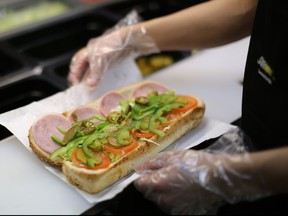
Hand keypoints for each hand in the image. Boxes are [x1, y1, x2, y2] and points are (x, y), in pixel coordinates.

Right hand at [68, 11, 157, 87]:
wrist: (130, 41)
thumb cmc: (113, 45)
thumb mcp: (101, 59)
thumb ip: (95, 72)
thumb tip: (89, 84)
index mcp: (87, 52)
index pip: (76, 64)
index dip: (74, 74)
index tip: (75, 84)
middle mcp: (92, 55)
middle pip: (82, 68)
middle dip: (80, 78)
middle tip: (81, 89)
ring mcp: (100, 59)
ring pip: (91, 71)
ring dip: (89, 80)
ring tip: (89, 89)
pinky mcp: (109, 63)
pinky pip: (100, 73)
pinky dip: (98, 79)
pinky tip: (99, 85)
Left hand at [134, 129, 270, 214]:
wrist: (220, 178)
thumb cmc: (198, 164)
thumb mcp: (174, 157)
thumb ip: (154, 163)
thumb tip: (139, 168)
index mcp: (158, 183)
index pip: (139, 183)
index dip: (143, 176)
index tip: (150, 171)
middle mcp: (163, 199)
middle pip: (149, 192)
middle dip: (153, 183)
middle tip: (167, 173)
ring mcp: (174, 208)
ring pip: (160, 200)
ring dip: (163, 191)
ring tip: (178, 180)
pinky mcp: (184, 212)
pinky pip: (172, 206)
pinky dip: (174, 198)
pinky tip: (184, 189)